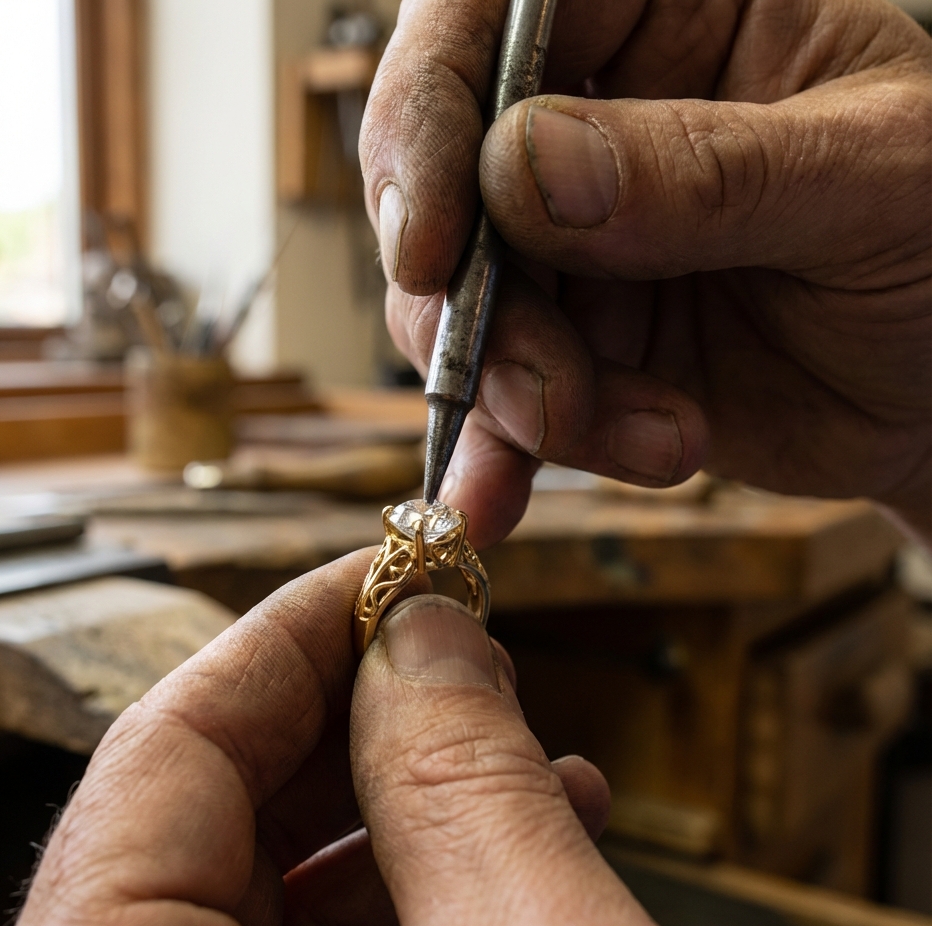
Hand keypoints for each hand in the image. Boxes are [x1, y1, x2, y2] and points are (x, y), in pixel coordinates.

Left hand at [0, 553, 717, 925]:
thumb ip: (467, 775)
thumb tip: (429, 628)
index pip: (171, 750)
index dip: (295, 633)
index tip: (389, 567)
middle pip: (213, 821)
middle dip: (358, 718)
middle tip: (463, 651)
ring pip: (270, 902)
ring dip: (402, 811)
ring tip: (526, 754)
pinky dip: (411, 909)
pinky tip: (515, 862)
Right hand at [361, 0, 930, 544]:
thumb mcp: (874, 177)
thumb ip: (708, 170)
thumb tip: (527, 170)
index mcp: (664, 18)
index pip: (488, 23)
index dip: (425, 119)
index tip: (428, 244)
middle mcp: (589, 128)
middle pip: (446, 190)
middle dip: (475, 307)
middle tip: (544, 393)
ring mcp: (569, 250)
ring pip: (458, 311)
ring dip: (514, 396)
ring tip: (645, 440)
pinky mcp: (568, 349)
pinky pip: (494, 401)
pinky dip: (493, 457)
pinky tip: (496, 501)